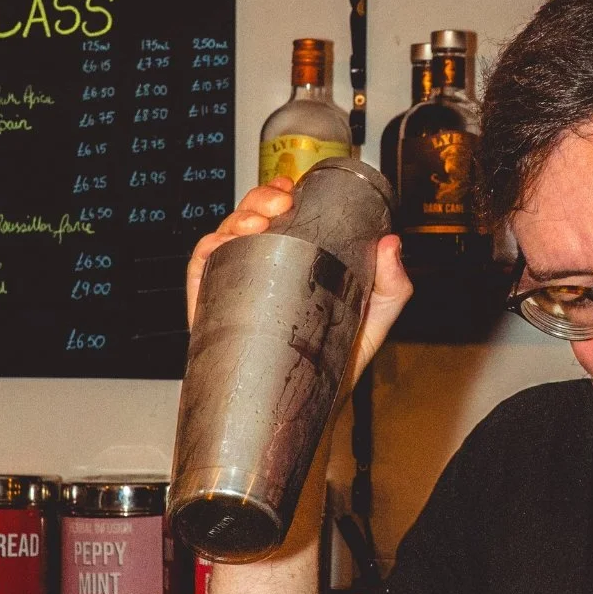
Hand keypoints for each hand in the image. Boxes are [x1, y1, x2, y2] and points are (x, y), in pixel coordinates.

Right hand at [185, 179, 412, 385]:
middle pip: (249, 218)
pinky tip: (221, 245)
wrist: (312, 408)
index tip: (290, 186)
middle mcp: (261, 269)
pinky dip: (207, 250)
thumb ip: (392, 285)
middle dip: (258, 200)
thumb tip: (392, 244)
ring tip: (255, 223)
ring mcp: (235, 287)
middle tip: (279, 204)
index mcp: (293, 261)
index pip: (278, 216)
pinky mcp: (213, 310)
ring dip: (235, 219)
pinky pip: (200, 271)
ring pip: (223, 236)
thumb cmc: (339, 361)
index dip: (277, 192)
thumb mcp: (375, 318)